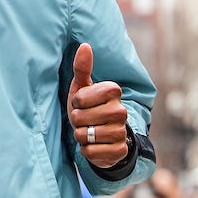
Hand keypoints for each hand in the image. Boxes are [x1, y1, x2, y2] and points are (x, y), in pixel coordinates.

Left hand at [67, 43, 129, 168]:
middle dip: (76, 120)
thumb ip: (82, 68)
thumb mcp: (81, 88)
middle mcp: (121, 111)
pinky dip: (86, 150)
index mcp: (113, 91)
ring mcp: (122, 132)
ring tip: (88, 131)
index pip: (80, 98)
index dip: (76, 102)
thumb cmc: (88, 107)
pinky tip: (93, 145)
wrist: (102, 136)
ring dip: (80, 135)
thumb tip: (85, 45)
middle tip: (83, 119)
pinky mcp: (119, 151)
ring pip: (86, 135)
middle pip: (81, 118)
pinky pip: (91, 152)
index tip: (81, 103)